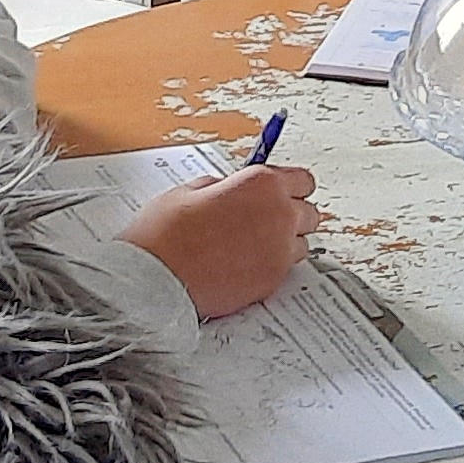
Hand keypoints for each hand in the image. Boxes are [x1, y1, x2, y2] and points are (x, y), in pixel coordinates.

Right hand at [120, 164, 323, 318]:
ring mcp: (279, 252)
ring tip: (252, 245)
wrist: (154, 280)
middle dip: (290, 214)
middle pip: (309, 213)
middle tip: (265, 218)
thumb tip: (231, 190)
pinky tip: (243, 264)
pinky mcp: (272, 282)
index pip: (302, 180)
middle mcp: (279, 216)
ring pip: (300, 244)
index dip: (288, 185)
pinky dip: (270, 266)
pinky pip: (284, 270)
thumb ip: (223, 187)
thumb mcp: (190, 190)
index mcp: (261, 184)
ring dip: (284, 242)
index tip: (279, 190)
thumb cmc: (164, 234)